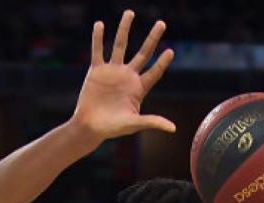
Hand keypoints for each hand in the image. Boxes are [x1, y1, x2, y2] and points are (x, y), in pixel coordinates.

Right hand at [70, 10, 175, 143]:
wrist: (89, 127)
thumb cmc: (112, 128)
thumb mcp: (133, 124)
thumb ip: (152, 122)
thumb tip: (173, 129)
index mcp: (138, 88)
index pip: (154, 72)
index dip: (162, 62)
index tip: (171, 50)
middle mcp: (127, 76)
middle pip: (143, 53)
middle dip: (152, 38)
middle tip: (162, 23)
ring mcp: (112, 72)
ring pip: (120, 46)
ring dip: (124, 29)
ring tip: (130, 13)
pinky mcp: (96, 71)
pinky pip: (97, 51)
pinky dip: (97, 38)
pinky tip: (99, 25)